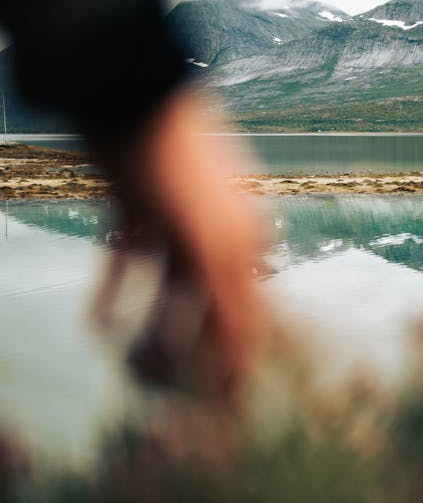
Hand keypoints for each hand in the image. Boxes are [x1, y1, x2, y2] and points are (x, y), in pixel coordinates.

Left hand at [91, 89, 266, 401]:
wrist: (120, 93)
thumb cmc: (174, 166)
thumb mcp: (210, 240)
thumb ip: (230, 303)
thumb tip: (243, 364)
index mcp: (245, 238)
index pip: (248, 315)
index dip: (238, 362)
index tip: (226, 409)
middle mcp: (214, 232)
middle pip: (205, 307)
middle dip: (189, 350)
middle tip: (165, 393)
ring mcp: (172, 221)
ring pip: (164, 290)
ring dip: (148, 327)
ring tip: (130, 366)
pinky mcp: (132, 211)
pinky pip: (125, 264)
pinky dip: (112, 292)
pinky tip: (95, 324)